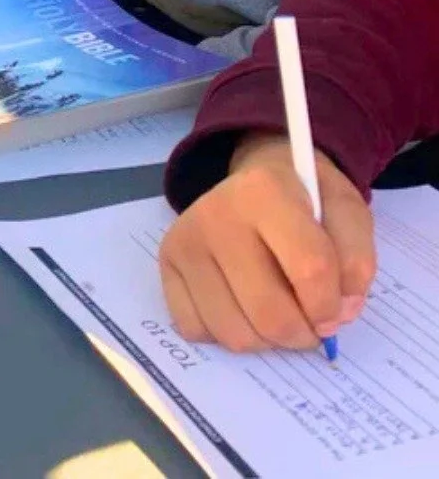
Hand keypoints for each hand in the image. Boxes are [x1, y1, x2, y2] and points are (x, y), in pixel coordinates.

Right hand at [159, 132, 375, 352]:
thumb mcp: (347, 213)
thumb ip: (357, 261)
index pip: (310, 269)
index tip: (337, 309)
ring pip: (234, 333)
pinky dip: (227, 331)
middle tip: (309, 321)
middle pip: (270, 313)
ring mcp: (185, 240)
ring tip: (277, 310)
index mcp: (264, 191)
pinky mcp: (166, 263)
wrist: (258, 184)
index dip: (333, 305)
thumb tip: (337, 313)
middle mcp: (215, 213)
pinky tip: (241, 305)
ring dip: (268, 340)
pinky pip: (197, 331)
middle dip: (302, 333)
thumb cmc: (307, 202)